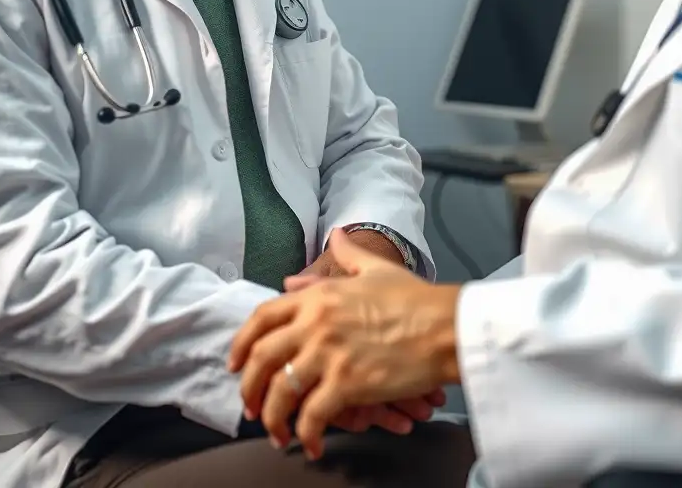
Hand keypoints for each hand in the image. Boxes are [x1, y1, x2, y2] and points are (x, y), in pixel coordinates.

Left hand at [228, 228, 460, 459]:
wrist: (445, 325)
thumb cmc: (416, 300)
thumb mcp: (377, 269)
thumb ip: (350, 254)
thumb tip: (337, 235)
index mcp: (319, 295)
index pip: (262, 318)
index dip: (241, 344)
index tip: (236, 364)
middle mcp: (316, 322)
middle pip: (261, 359)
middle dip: (249, 388)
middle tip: (251, 407)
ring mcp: (329, 352)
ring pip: (280, 393)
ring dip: (273, 419)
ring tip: (279, 434)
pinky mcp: (347, 383)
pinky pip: (311, 417)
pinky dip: (306, 436)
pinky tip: (313, 446)